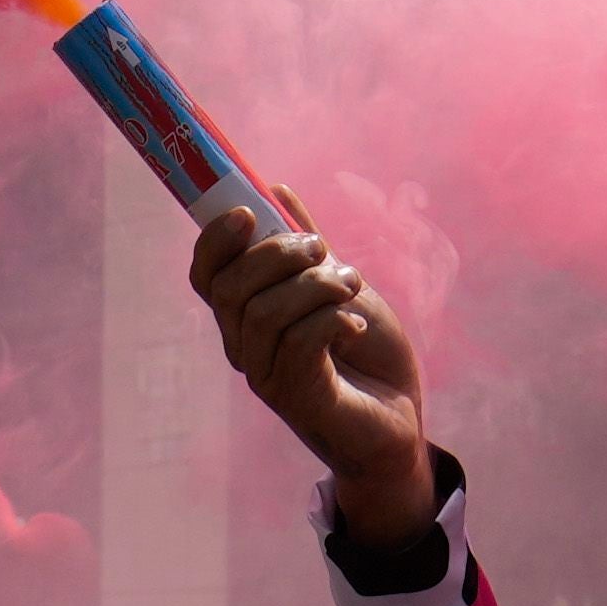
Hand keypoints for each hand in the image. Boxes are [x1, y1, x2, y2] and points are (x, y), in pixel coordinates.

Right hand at [192, 209, 437, 549]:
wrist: (400, 416)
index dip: (216, 240)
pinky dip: (332, 319)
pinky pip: (299, 342)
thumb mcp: (339, 283)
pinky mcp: (297, 398)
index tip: (249, 212)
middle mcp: (245, 347)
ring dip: (315, 285)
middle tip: (323, 249)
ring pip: (264, 312)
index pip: (206, 275)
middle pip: (229, 288)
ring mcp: (267, 376)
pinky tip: (353, 326)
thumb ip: (307, 245)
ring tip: (351, 285)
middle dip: (277, 253)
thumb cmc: (366, 354)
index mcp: (246, 316)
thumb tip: (276, 189)